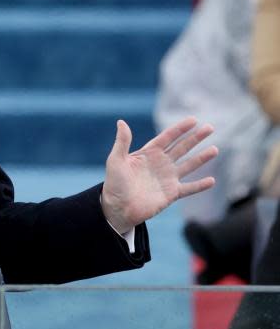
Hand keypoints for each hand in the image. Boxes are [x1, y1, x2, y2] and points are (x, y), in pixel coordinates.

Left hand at [100, 117, 217, 232]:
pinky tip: (212, 181)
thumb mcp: (116, 160)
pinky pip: (189, 188)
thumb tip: (121, 122)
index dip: (180, 129)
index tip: (193, 120)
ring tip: (214, 149)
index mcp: (148, 154)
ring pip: (189, 165)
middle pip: (181, 148)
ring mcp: (167, 178)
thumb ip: (122, 142)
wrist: (117, 208)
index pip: (167, 137)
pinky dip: (200, 185)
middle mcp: (160, 164)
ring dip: (201, 158)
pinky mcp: (171, 193)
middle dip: (195, 138)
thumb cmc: (114, 184)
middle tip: (210, 127)